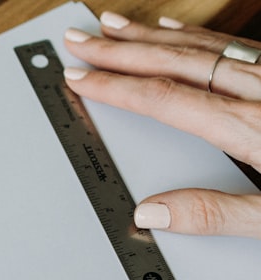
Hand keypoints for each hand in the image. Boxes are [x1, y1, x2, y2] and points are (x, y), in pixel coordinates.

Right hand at [62, 11, 260, 237]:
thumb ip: (216, 214)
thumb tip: (154, 212)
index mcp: (253, 130)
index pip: (167, 100)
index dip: (116, 87)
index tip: (80, 79)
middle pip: (177, 62)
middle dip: (121, 49)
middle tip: (79, 38)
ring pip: (204, 45)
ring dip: (150, 34)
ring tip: (113, 24)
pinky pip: (236, 44)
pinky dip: (195, 35)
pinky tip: (175, 30)